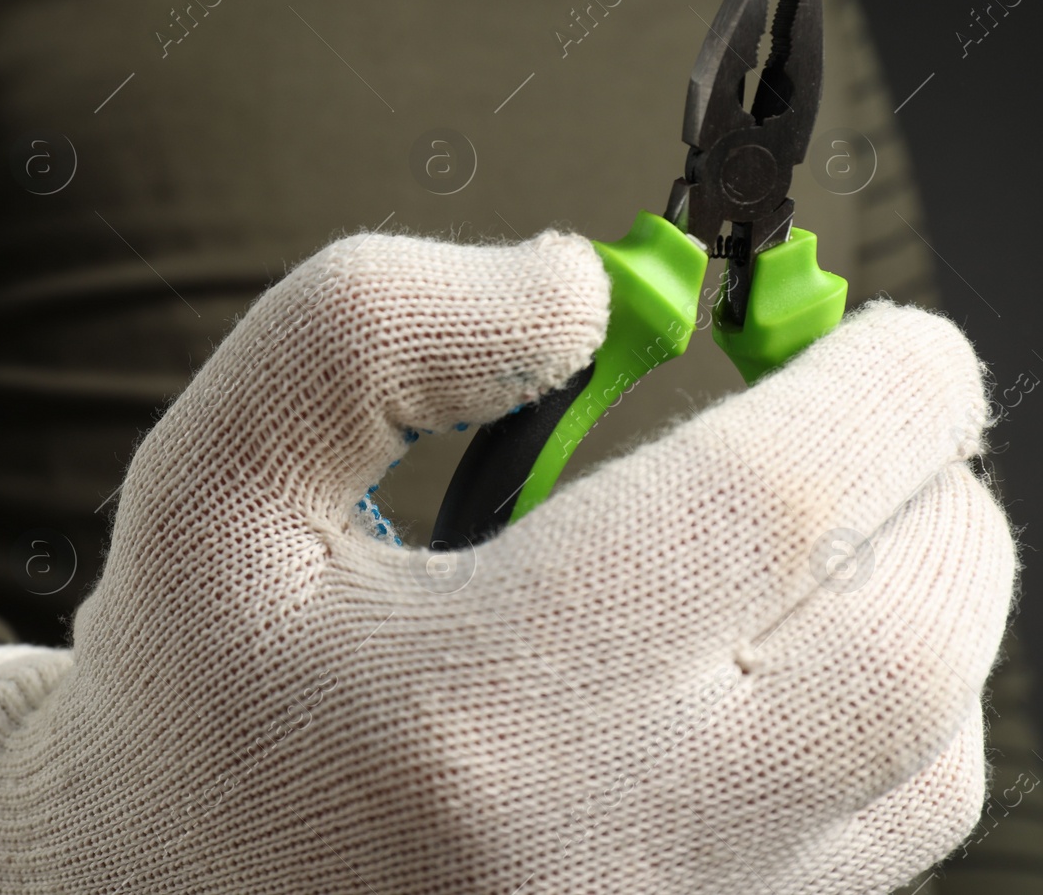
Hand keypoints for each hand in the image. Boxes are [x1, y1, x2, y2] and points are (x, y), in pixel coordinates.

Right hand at [0, 230, 1013, 893]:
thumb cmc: (190, 693)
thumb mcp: (213, 477)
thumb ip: (371, 329)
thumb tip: (585, 290)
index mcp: (476, 701)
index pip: (774, 511)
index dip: (879, 394)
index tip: (890, 340)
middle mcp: (600, 844)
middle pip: (903, 650)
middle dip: (937, 501)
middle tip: (886, 421)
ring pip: (920, 766)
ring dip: (928, 614)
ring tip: (839, 529)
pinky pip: (869, 850)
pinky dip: (886, 730)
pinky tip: (787, 660)